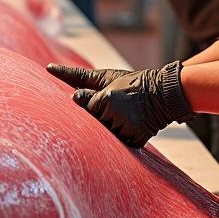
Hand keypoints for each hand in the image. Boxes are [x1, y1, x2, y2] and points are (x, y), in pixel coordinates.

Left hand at [50, 60, 194, 147]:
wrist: (163, 93)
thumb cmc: (131, 83)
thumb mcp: (106, 77)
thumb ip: (81, 80)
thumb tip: (55, 75)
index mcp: (107, 98)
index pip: (87, 108)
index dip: (94, 104)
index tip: (107, 100)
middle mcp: (115, 115)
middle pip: (95, 122)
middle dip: (101, 116)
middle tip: (119, 108)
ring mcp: (125, 129)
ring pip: (106, 134)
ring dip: (111, 126)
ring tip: (126, 115)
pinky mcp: (135, 140)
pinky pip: (119, 142)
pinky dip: (122, 135)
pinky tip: (131, 124)